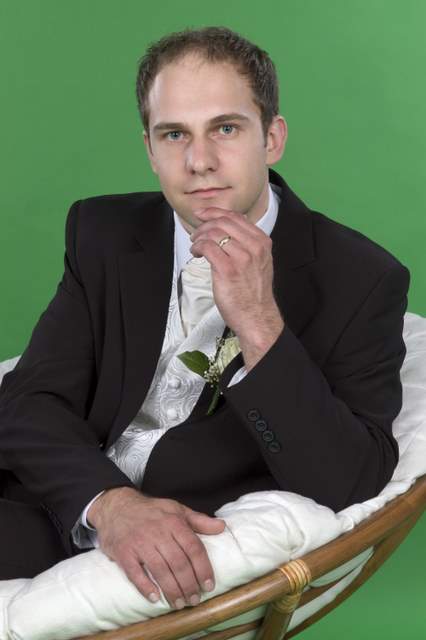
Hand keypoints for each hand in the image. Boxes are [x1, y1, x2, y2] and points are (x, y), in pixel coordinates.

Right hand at [87, 487, 225, 608]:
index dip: (203, 569)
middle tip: (195, 599)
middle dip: (189, 585)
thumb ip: (199, 521)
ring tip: (180, 603)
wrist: (117, 506)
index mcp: (174, 522)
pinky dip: (146, 587)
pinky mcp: (124, 552)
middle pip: (179, 563)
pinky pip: (135, 573)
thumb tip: (222, 527)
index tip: (209, 585)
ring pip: (160, 570)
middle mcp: (158, 532)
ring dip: (172, 590)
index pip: (194, 548)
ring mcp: (140, 543)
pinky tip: (155, 598)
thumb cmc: (151, 511)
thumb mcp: (176, 509)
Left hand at [190, 207, 277, 335]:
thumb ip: (246, 244)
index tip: (202, 214)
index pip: (236, 216)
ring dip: (199, 236)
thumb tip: (224, 229)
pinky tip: (196, 253)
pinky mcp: (228, 270)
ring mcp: (242, 258)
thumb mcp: (258, 262)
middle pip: (223, 221)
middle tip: (196, 232)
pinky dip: (198, 247)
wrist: (256, 316)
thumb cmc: (253, 292)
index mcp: (262, 242)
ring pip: (214, 232)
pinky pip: (207, 247)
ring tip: (195, 245)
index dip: (215, 212)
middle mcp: (254, 247)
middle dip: (204, 223)